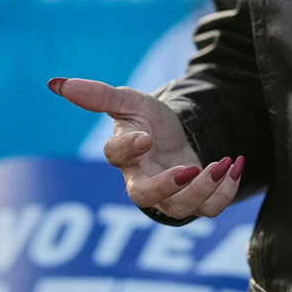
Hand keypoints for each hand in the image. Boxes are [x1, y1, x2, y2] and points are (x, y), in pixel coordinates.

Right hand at [50, 77, 243, 219]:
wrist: (176, 135)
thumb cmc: (146, 121)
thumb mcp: (128, 101)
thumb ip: (98, 95)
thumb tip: (56, 83)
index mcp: (124, 154)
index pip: (115, 156)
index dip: (127, 148)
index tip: (145, 137)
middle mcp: (143, 179)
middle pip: (145, 196)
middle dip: (167, 187)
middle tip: (189, 169)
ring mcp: (170, 194)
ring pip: (181, 207)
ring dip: (204, 189)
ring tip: (221, 163)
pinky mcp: (196, 199)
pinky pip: (210, 208)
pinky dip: (226, 191)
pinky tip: (234, 163)